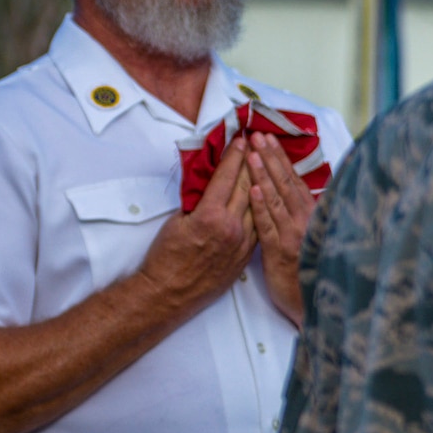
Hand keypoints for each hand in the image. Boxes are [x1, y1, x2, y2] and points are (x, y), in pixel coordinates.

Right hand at [136, 137, 255, 315]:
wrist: (170, 293)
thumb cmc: (166, 257)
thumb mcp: (176, 220)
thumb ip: (196, 200)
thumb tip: (210, 182)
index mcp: (211, 216)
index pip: (227, 178)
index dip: (234, 156)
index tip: (241, 140)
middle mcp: (232, 228)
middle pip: (247, 187)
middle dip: (252, 163)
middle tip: (258, 144)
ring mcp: (243, 242)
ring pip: (258, 206)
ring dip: (261, 184)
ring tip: (266, 166)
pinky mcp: (248, 254)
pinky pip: (259, 225)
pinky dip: (262, 209)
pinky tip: (266, 197)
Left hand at [246, 133, 317, 323]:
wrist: (314, 305)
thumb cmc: (311, 273)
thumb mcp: (313, 240)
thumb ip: (303, 217)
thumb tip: (292, 195)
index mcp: (313, 216)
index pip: (295, 180)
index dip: (282, 159)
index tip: (270, 140)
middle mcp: (306, 222)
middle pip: (286, 183)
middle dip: (271, 157)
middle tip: (258, 135)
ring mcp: (294, 235)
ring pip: (276, 198)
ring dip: (264, 174)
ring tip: (252, 153)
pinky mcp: (280, 251)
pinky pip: (268, 224)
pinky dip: (261, 206)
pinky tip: (253, 189)